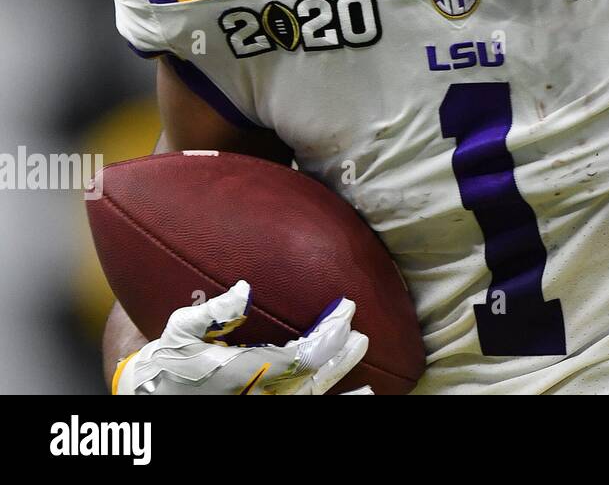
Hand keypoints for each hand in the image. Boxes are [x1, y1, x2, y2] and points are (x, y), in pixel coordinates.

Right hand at [113, 280, 368, 394]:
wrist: (147, 401)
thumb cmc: (164, 361)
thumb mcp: (178, 331)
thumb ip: (212, 311)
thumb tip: (245, 288)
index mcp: (242, 372)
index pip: (299, 355)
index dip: (328, 334)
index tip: (348, 309)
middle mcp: (256, 396)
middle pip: (310, 381)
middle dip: (339, 361)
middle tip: (361, 339)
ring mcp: (258, 407)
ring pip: (306, 404)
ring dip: (338, 397)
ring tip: (370, 390)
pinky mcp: (256, 412)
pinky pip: (295, 412)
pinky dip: (321, 409)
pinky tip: (348, 406)